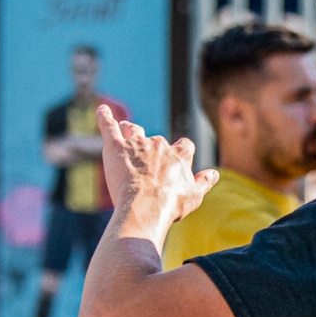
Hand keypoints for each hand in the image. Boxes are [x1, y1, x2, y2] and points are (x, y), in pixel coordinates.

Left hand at [98, 111, 216, 224]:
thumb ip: (204, 182)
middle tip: (146, 163)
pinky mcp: (116, 147)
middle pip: (157, 139)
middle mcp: (160, 144)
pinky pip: (109, 127)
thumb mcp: (194, 196)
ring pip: (134, 130)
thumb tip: (214, 173)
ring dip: (131, 130)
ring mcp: (137, 143)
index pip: (184, 145)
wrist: (146, 206)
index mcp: (180, 154)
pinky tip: (101, 110)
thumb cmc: (171, 204)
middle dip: (152, 147)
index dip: (181, 151)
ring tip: (126, 131)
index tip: (177, 158)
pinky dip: (104, 117)